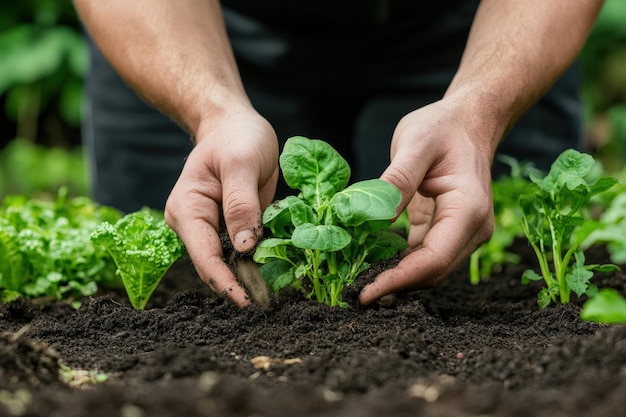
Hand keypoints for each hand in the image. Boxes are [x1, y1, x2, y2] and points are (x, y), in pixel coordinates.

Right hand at [164, 107, 278, 306]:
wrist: (235, 126)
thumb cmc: (235, 137)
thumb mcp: (241, 164)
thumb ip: (241, 205)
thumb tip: (244, 248)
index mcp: (187, 209)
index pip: (203, 255)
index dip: (224, 281)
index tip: (247, 300)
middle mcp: (194, 224)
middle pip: (214, 265)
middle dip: (238, 284)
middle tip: (268, 301)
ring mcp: (212, 228)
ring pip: (229, 262)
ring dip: (249, 277)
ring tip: (273, 293)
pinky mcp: (230, 228)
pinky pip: (243, 251)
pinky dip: (257, 262)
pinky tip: (275, 272)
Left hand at [359, 100, 494, 304]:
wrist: (466, 122)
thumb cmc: (442, 127)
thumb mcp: (415, 144)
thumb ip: (397, 181)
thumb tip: (373, 220)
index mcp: (467, 209)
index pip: (433, 260)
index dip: (398, 280)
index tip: (365, 293)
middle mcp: (471, 228)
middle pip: (430, 272)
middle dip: (392, 285)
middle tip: (351, 291)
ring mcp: (460, 233)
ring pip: (425, 269)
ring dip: (393, 277)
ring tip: (355, 279)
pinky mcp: (445, 230)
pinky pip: (420, 255)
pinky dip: (396, 262)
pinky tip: (369, 260)